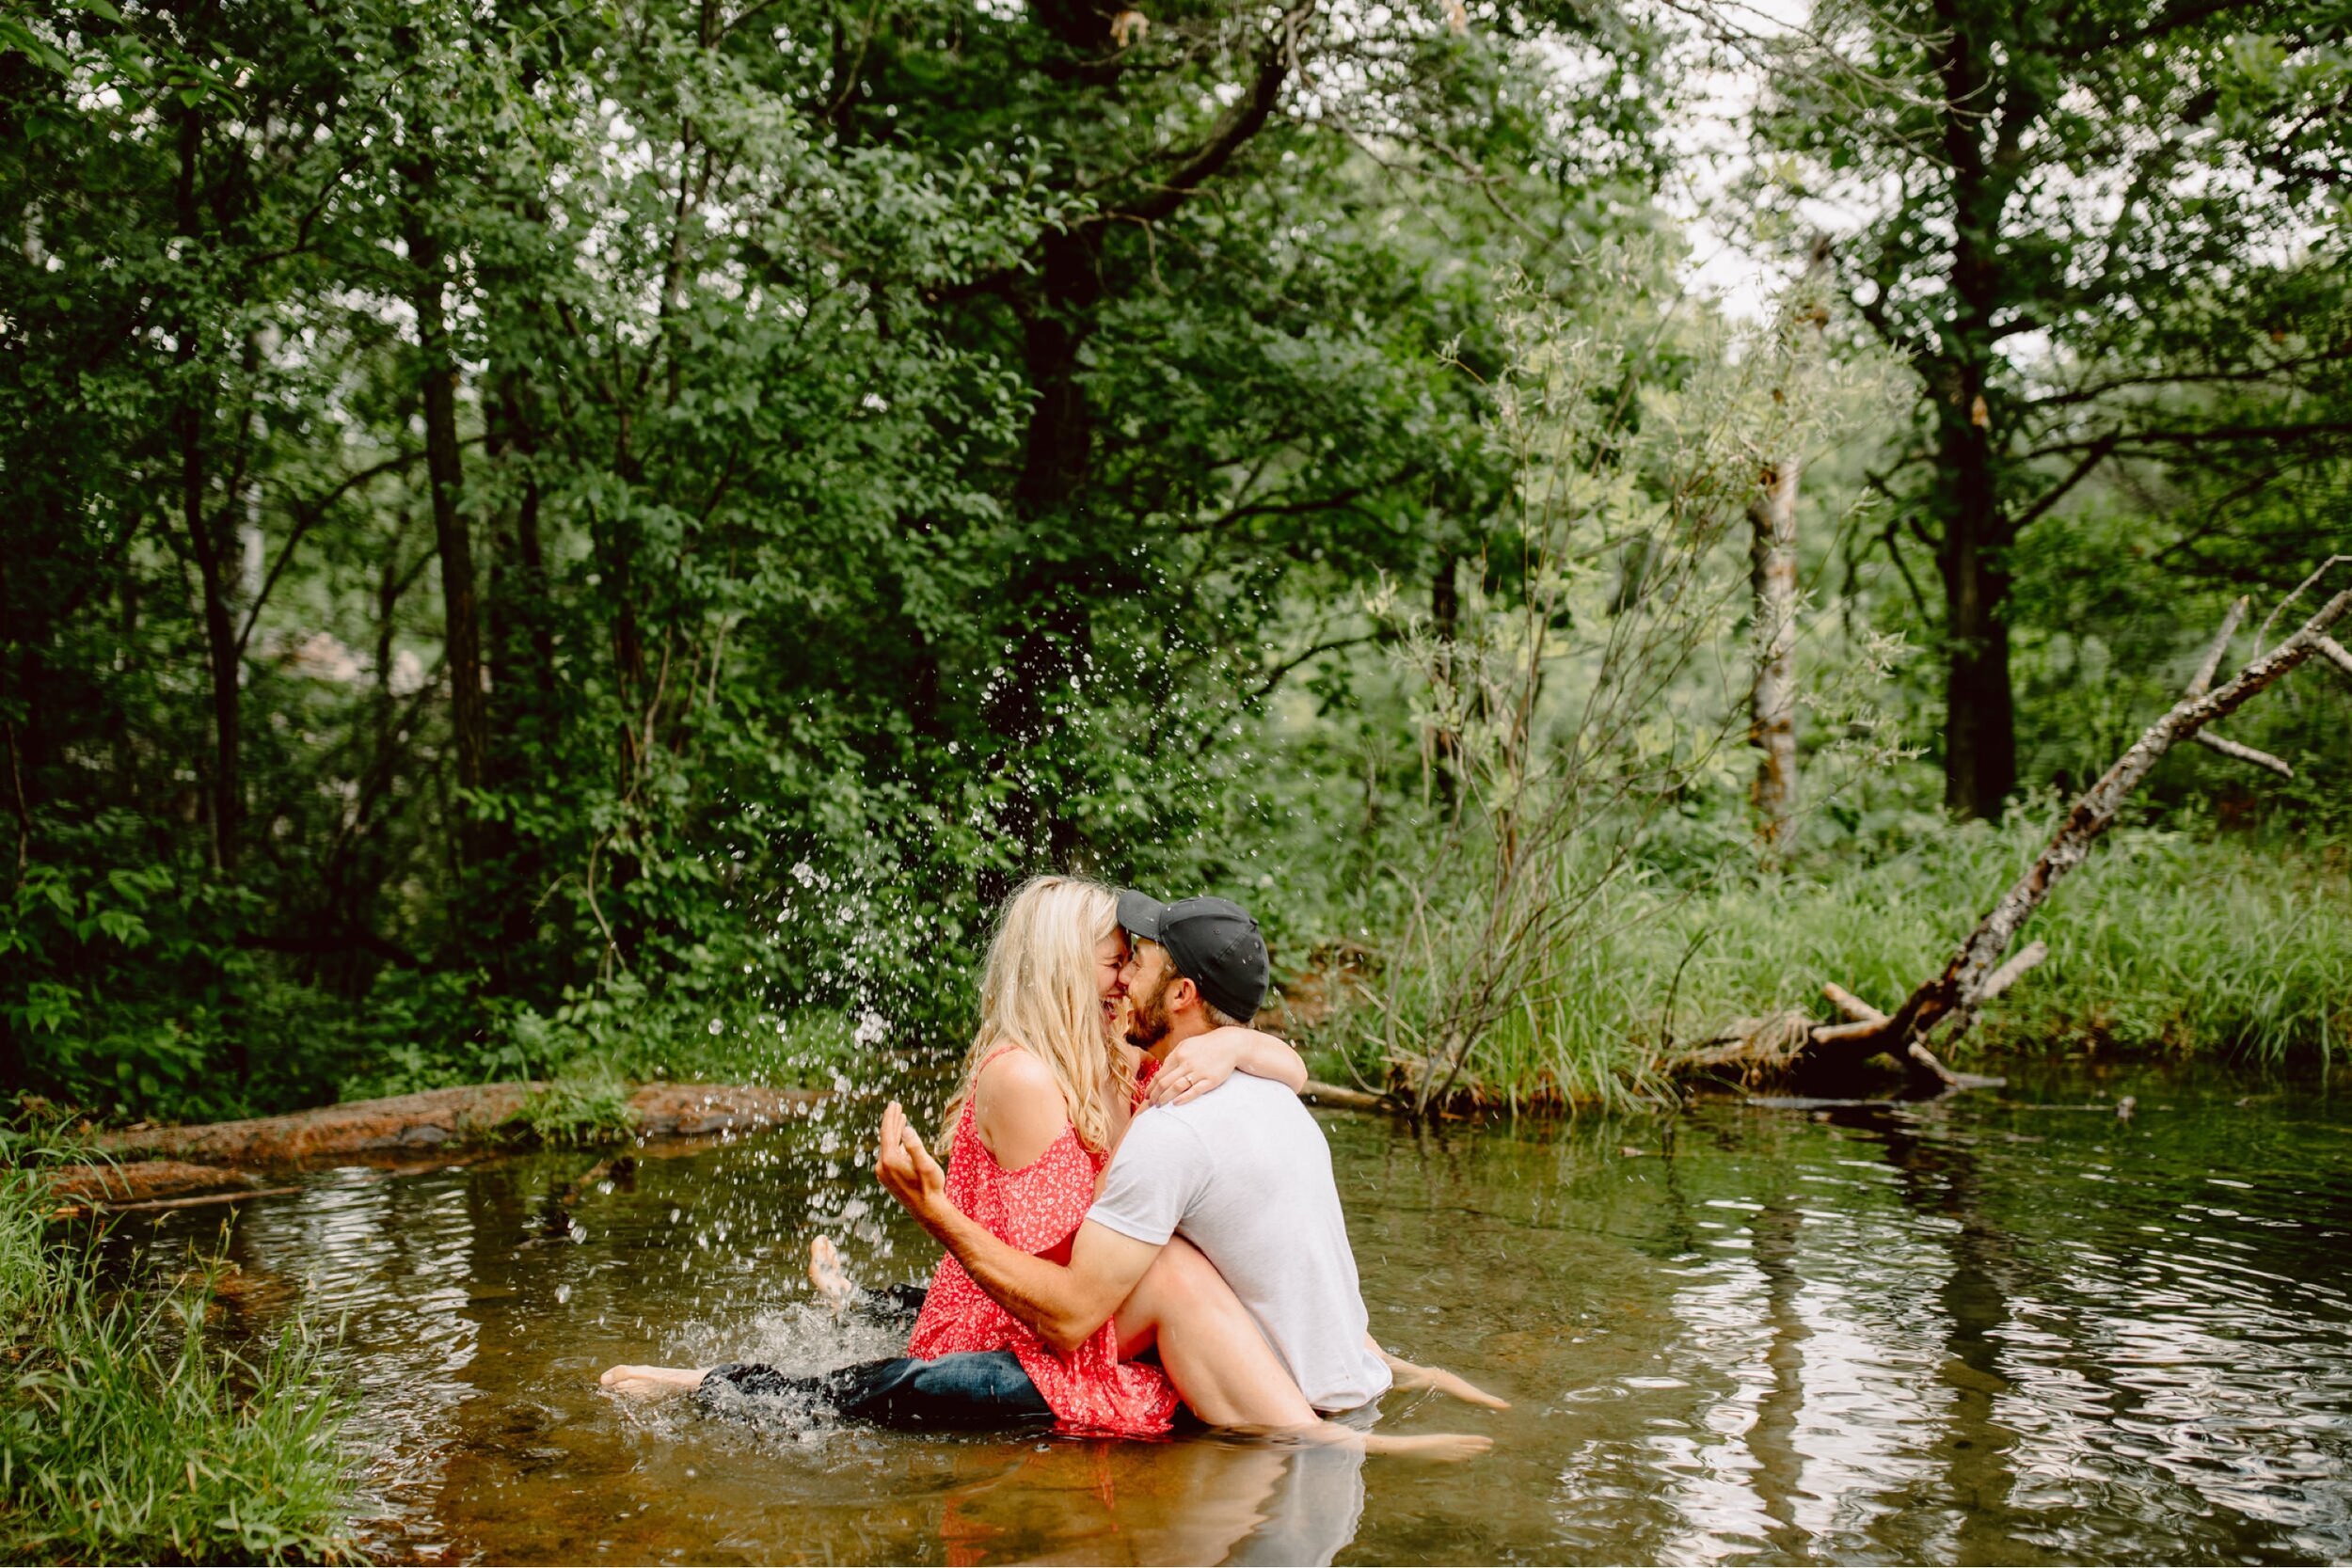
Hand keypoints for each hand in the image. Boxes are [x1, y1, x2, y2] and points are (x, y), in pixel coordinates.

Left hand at [874, 1101, 949, 1232]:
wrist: (928, 1211)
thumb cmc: (930, 1187)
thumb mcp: (926, 1165)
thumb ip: (915, 1146)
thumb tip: (906, 1129)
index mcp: (890, 1161)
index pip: (887, 1132)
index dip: (891, 1116)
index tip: (894, 1103)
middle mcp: (882, 1166)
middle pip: (885, 1137)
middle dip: (891, 1121)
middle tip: (895, 1106)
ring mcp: (883, 1173)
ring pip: (887, 1146)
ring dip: (894, 1132)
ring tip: (900, 1119)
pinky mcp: (887, 1178)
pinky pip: (889, 1155)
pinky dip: (895, 1144)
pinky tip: (901, 1140)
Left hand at [1148, 1027, 1250, 1106]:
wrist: (1229, 1044)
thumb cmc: (1206, 1046)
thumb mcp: (1186, 1045)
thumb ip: (1173, 1057)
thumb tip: (1161, 1070)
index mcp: (1179, 1054)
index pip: (1159, 1074)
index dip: (1151, 1087)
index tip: (1147, 1096)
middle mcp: (1186, 1063)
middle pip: (1164, 1082)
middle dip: (1155, 1095)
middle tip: (1150, 1104)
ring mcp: (1198, 1072)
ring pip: (1176, 1087)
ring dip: (1165, 1098)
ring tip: (1160, 1105)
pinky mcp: (1210, 1080)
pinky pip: (1194, 1091)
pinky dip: (1183, 1098)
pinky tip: (1175, 1104)